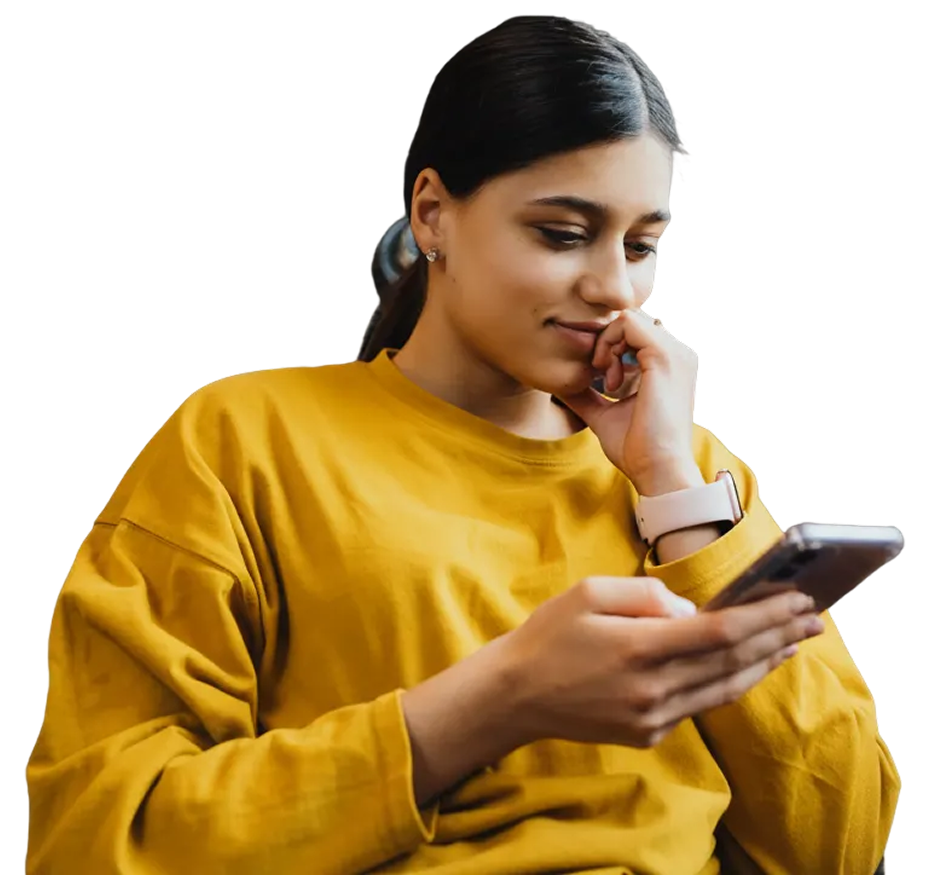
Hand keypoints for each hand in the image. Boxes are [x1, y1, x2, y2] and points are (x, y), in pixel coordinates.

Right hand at [499, 578, 824, 748]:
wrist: (517, 694)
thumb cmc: (550, 634)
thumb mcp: (590, 592)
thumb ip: (646, 595)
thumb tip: (690, 612)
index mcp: (639, 648)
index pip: (720, 632)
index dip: (765, 616)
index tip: (797, 600)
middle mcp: (653, 689)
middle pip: (733, 661)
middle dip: (779, 637)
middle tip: (813, 618)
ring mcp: (652, 718)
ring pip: (725, 689)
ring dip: (764, 664)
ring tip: (792, 643)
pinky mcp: (648, 734)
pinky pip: (698, 705)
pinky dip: (729, 683)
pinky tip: (743, 666)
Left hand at [552, 309, 699, 492]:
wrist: (657, 469)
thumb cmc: (636, 448)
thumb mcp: (605, 414)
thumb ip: (586, 395)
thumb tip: (557, 384)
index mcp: (671, 365)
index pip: (636, 332)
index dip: (611, 346)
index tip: (601, 378)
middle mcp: (678, 354)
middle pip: (631, 320)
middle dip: (607, 342)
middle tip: (601, 377)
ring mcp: (676, 353)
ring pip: (628, 318)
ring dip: (607, 344)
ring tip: (606, 379)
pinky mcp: (664, 356)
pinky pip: (628, 323)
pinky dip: (609, 344)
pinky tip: (608, 376)